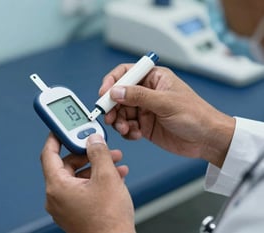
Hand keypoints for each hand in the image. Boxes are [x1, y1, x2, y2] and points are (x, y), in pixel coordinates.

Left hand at [40, 133, 134, 232]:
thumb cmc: (108, 221)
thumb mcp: (106, 177)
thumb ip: (98, 152)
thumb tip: (93, 139)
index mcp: (57, 187)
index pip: (48, 154)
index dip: (56, 137)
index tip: (61, 128)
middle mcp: (56, 198)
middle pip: (66, 165)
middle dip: (86, 154)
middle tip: (100, 147)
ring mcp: (65, 207)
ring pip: (77, 178)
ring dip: (95, 167)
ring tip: (114, 162)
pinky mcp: (75, 213)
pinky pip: (82, 189)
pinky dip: (95, 180)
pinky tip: (115, 177)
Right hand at [99, 65, 234, 166]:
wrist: (208, 139)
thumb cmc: (196, 115)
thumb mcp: (166, 103)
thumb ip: (139, 96)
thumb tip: (115, 92)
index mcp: (154, 78)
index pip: (126, 73)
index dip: (112, 82)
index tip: (104, 94)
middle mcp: (147, 92)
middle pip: (119, 95)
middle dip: (112, 107)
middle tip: (109, 117)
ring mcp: (145, 109)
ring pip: (121, 112)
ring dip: (119, 121)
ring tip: (125, 129)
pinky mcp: (144, 125)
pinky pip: (127, 126)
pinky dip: (127, 132)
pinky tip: (136, 135)